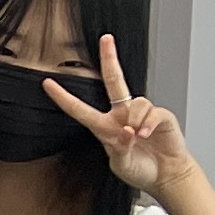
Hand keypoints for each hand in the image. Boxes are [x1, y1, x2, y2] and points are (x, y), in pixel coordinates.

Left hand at [42, 33, 189, 193]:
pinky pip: (153, 112)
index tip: (47, 83)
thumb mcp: (121, 164)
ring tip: (139, 137)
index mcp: (106, 127)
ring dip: (135, 121)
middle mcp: (123, 115)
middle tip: (106, 38)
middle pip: (114, 80)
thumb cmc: (141, 170)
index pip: (80, 109)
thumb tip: (127, 130)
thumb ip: (120, 149)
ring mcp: (142, 114)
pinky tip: (147, 135)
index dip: (63, 97)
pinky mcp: (161, 116)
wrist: (166, 175)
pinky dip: (148, 124)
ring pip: (136, 102)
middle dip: (110, 58)